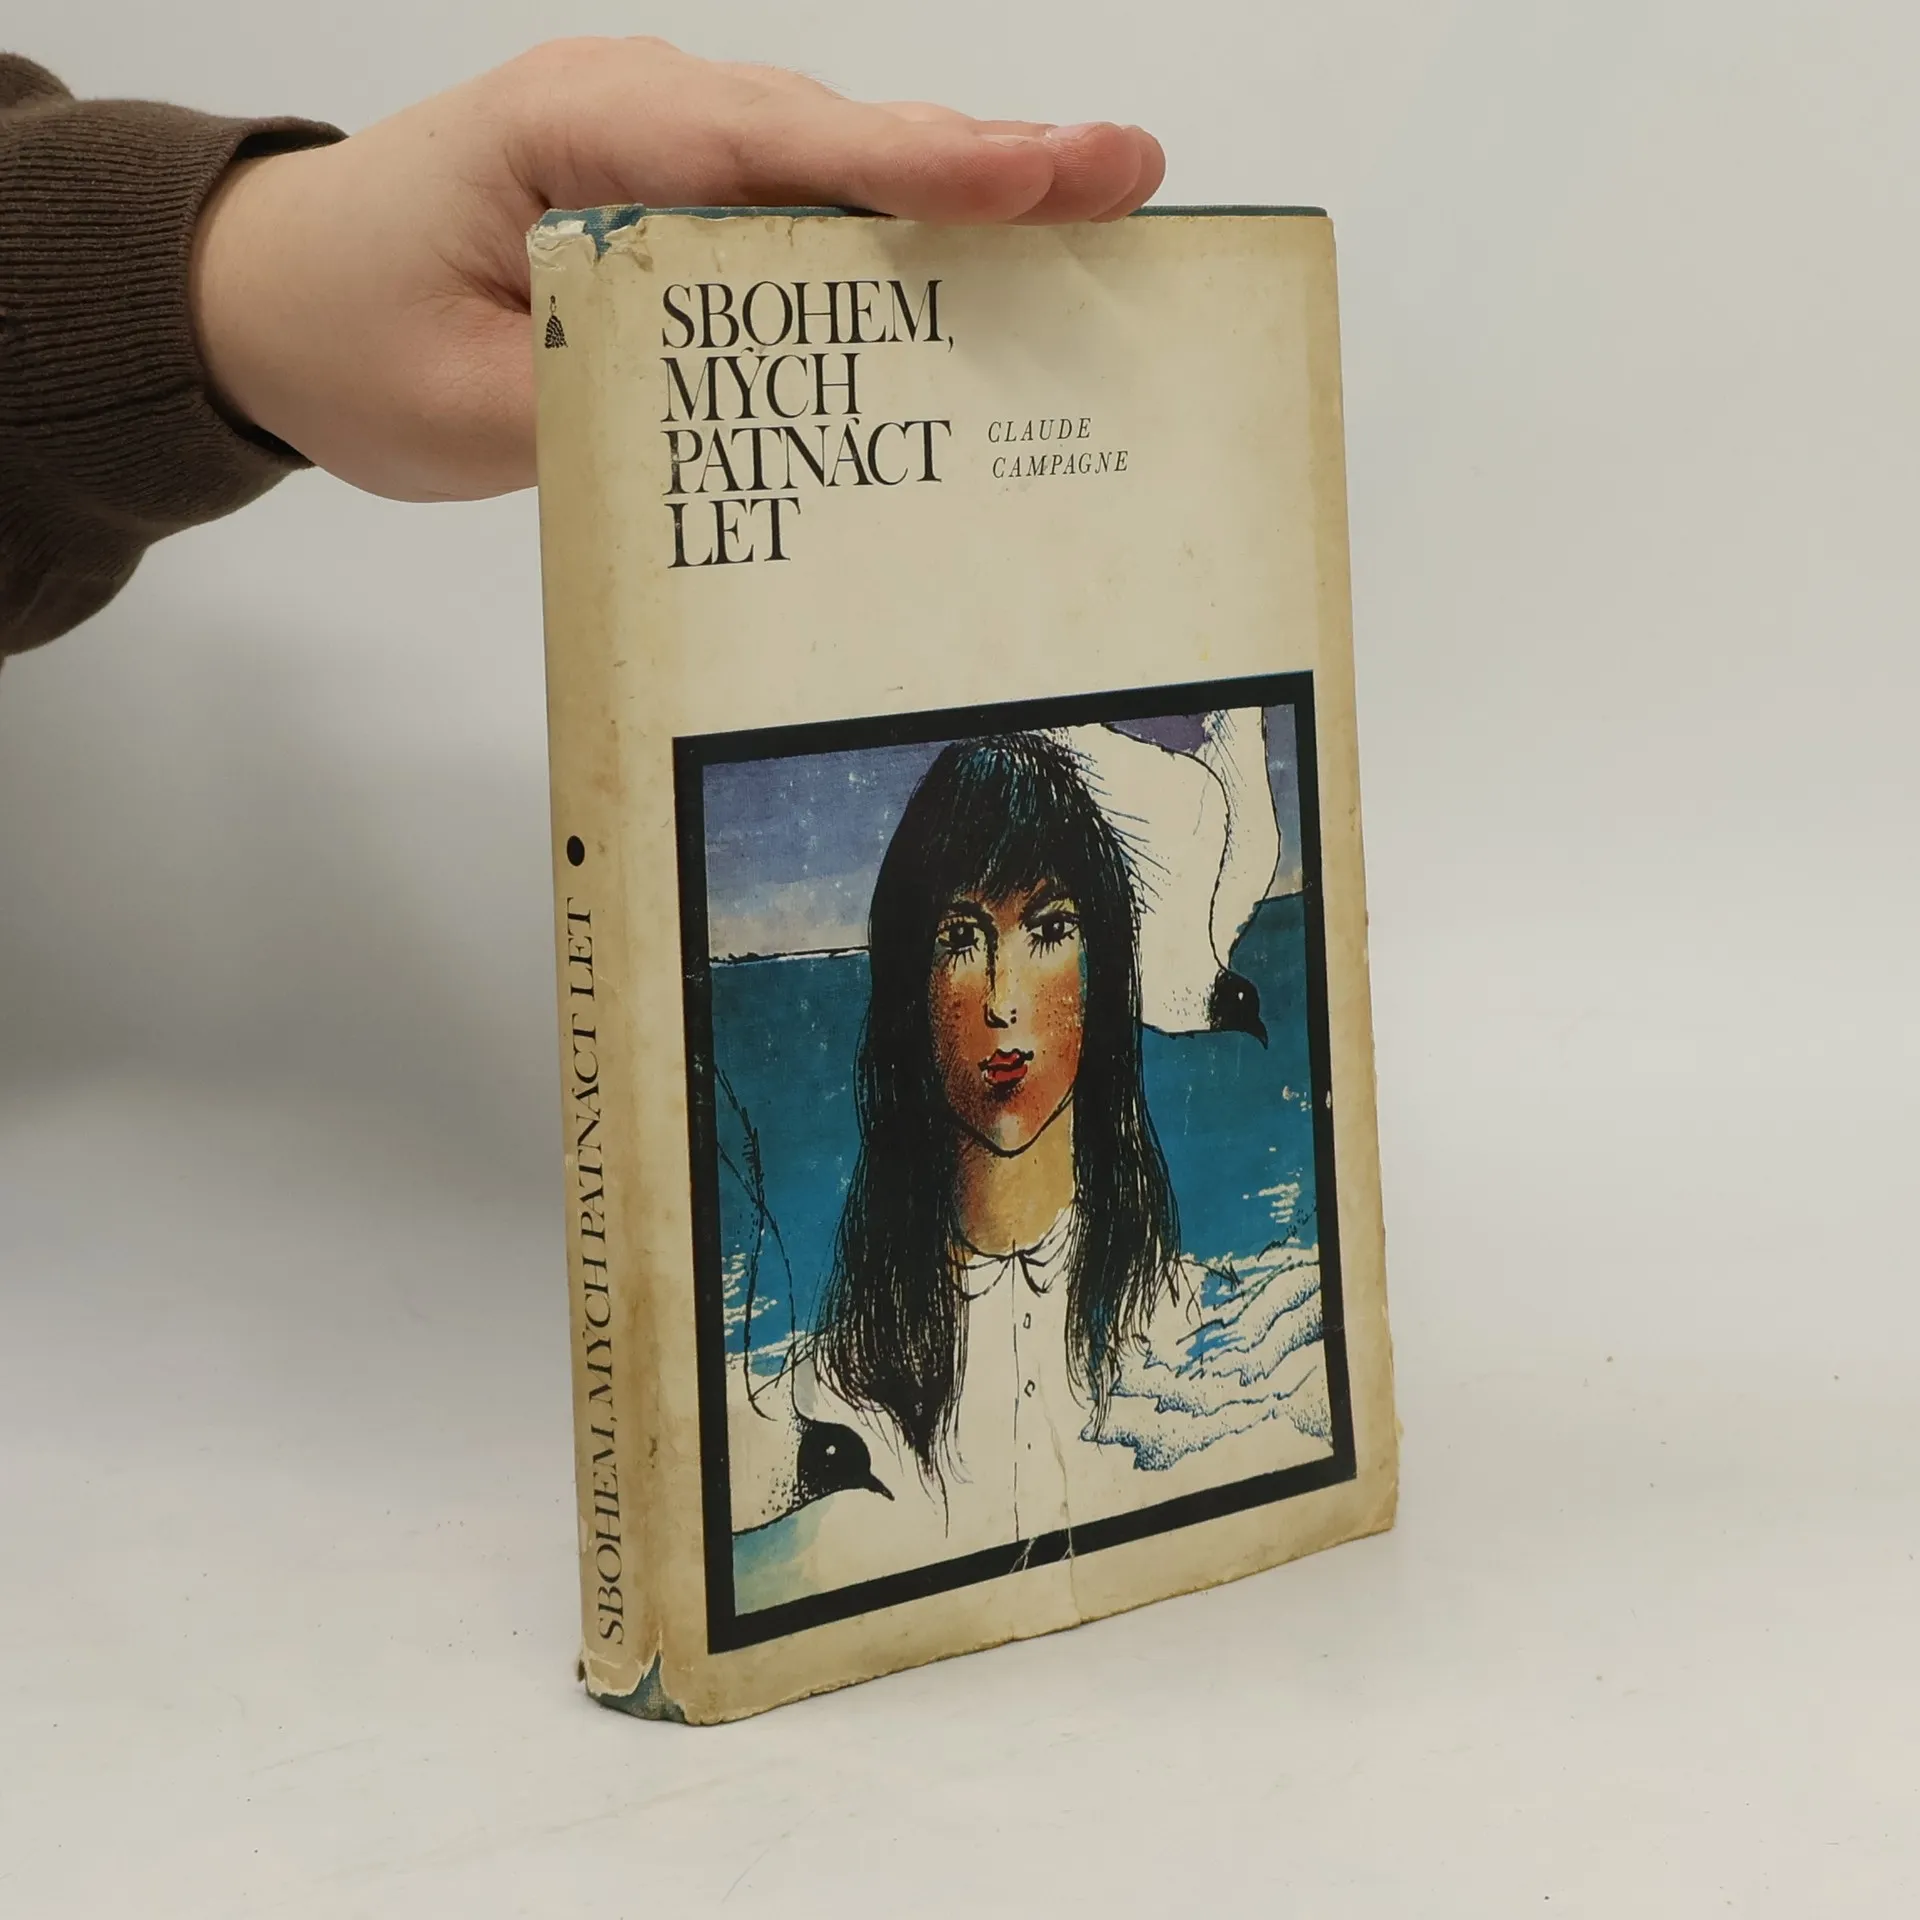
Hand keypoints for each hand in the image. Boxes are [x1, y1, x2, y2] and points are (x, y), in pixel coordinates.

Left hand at [189, 38, 1165, 502]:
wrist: (275, 299)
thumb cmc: (351, 334)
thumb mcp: (466, 402)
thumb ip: (611, 396)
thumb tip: (757, 417)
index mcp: (575, 132)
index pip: (766, 146)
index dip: (910, 165)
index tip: (1033, 173)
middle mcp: (637, 114)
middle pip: (834, 135)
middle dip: (985, 160)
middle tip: (1126, 174)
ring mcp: (663, 150)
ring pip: (834, 165)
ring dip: (963, 194)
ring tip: (1094, 206)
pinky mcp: (678, 200)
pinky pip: (803, 209)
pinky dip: (897, 236)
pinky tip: (988, 262)